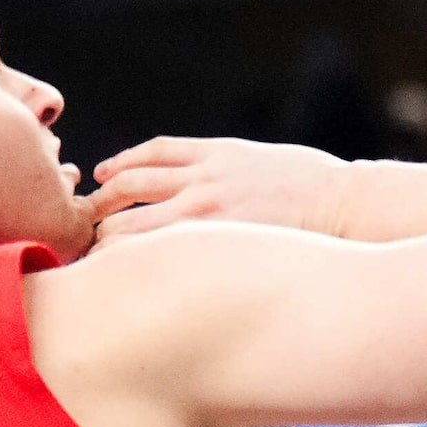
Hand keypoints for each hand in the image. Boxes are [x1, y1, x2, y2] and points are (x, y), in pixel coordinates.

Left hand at [88, 136, 349, 243]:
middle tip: (84, 223)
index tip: (104, 178)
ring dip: (104, 238)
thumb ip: (231, 166)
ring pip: (128, 223)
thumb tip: (211, 185)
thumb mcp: (266, 159)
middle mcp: (202, 176)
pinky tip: (120, 275)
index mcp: (218, 151)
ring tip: (93, 256)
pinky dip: (129, 262)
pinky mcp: (208, 241)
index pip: (152, 152)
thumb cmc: (315, 187)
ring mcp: (202, 209)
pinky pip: (152, 252)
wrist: (343, 201)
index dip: (121, 164)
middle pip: (127, 186)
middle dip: (99, 205)